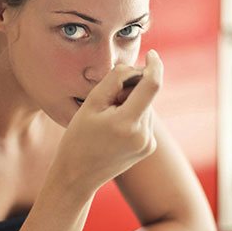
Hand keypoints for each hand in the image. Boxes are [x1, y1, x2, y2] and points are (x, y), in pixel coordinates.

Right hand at [54, 50, 162, 192]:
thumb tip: (136, 68)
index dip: (154, 66)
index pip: (152, 85)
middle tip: (107, 102)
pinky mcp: (148, 148)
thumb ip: (115, 79)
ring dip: (131, 104)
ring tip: (107, 120)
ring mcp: (148, 143)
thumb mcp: (91, 103)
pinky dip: (133, 116)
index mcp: (128, 123)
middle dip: (131, 89)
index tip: (152, 54)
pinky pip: (145, 120)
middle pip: (147, 96)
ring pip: (146, 107)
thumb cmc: (78, 137)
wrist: (77, 176)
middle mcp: (143, 135)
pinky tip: (114, 130)